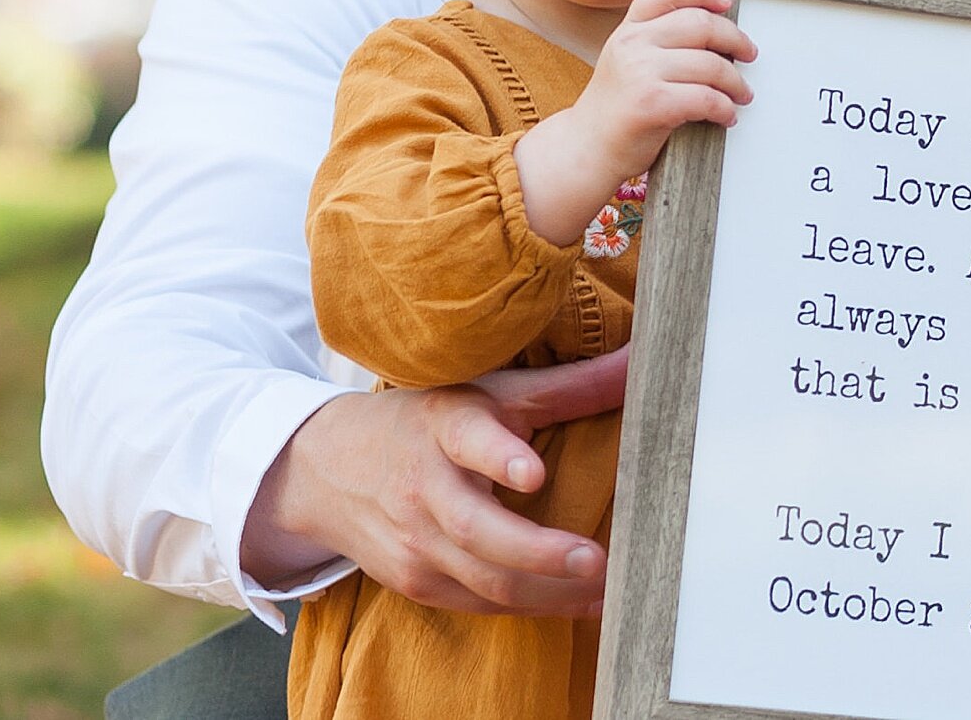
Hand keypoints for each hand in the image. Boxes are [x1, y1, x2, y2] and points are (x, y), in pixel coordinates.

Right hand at [241, 348, 629, 613]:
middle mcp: (423, 486)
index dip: (497, 455)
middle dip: (537, 552)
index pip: (467, 439)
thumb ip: (570, 386)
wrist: (328, 467)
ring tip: (605, 590)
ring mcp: (414, 541)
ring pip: (483, 580)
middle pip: (476, 529)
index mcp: (444, 426)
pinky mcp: (415, 581)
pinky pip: (478, 604)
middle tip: (595, 561)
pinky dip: (530, 608)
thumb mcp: (492, 393)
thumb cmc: (430, 420)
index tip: (531, 472)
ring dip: (547, 593)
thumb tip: (642, 363)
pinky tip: (576, 603)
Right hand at [578, 0, 757, 170]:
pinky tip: (726, 115)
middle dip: (735, 39)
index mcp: (628, 28)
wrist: (588, 147)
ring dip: (736, 82)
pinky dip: (725, 108)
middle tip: (749, 54)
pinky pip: (706, 98)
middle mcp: (632, 43)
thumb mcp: (629, 59)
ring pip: (710, 64)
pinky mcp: (651, 103)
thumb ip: (659, 38)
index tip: (726, 3)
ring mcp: (640, 72)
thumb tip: (717, 28)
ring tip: (742, 94)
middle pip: (701, 23)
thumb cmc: (618, 106)